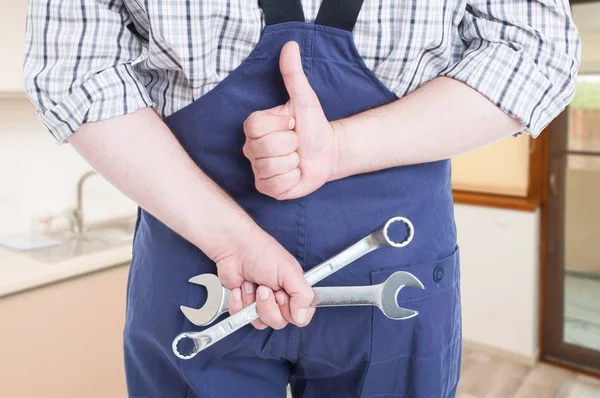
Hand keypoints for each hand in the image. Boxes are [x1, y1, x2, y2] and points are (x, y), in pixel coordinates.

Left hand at [214, 228, 315, 329]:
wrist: (234, 249)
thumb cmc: (262, 253)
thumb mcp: (289, 271)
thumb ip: (302, 294)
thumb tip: (301, 318)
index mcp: (294, 290)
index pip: (302, 317)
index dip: (292, 312)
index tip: (283, 296)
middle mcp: (279, 299)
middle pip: (279, 322)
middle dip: (268, 305)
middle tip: (263, 288)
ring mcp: (261, 304)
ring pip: (261, 322)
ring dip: (253, 302)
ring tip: (251, 284)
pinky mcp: (244, 305)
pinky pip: (242, 318)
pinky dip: (239, 303)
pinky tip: (240, 288)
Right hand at [242, 41, 340, 199]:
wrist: (327, 151)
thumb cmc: (313, 126)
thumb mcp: (305, 99)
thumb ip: (293, 74)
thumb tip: (290, 46)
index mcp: (254, 127)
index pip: (257, 127)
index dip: (281, 126)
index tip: (292, 124)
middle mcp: (250, 149)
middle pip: (266, 148)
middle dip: (291, 145)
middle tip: (296, 143)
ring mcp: (257, 170)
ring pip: (273, 167)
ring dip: (293, 163)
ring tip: (297, 158)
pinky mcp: (266, 189)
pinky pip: (277, 184)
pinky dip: (293, 179)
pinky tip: (296, 172)